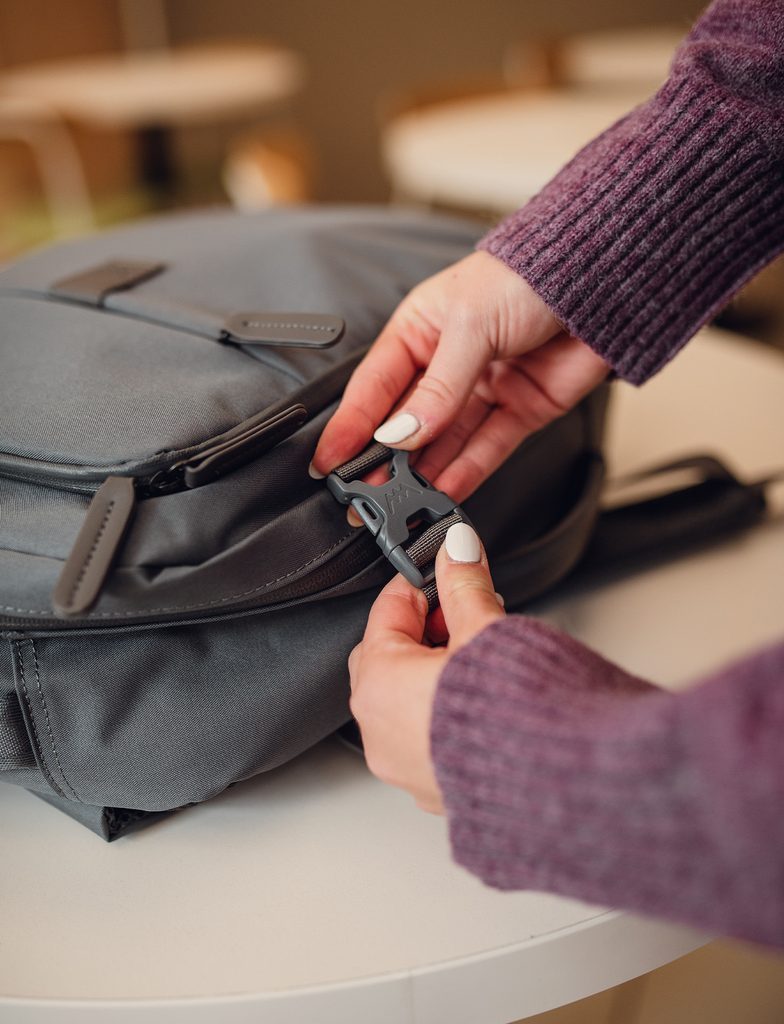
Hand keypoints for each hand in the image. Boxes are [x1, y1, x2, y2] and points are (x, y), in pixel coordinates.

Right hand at [312, 251, 609, 502]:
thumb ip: (437, 389)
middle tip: (363, 495)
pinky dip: (464, 473)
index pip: (373, 388)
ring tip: (400, 502)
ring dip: (422, 474)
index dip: (349, 427)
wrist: (604, 279)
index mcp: (419, 332)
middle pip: (405, 423)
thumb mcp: (469, 327)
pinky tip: (442, 491)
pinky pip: (484, 449)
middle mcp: (445, 364)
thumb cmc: (530, 276)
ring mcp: (481, 390)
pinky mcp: (517, 411)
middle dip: (383, 461)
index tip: (327, 463)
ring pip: (443, 443)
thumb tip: (401, 434)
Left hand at [348, 522, 503, 812]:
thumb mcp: (486, 630)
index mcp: (379, 686)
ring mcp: (406, 768)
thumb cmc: (517, 719)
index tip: (443, 571)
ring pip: (406, 703)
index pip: (386, 613)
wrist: (564, 787)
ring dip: (436, 674)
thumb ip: (466, 585)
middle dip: (426, 630)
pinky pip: (428, 738)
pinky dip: (447, 714)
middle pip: (390, 659)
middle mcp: (381, 733)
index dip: (419, 585)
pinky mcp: (437, 790)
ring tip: (484, 657)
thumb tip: (457, 550)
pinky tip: (488, 702)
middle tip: (465, 614)